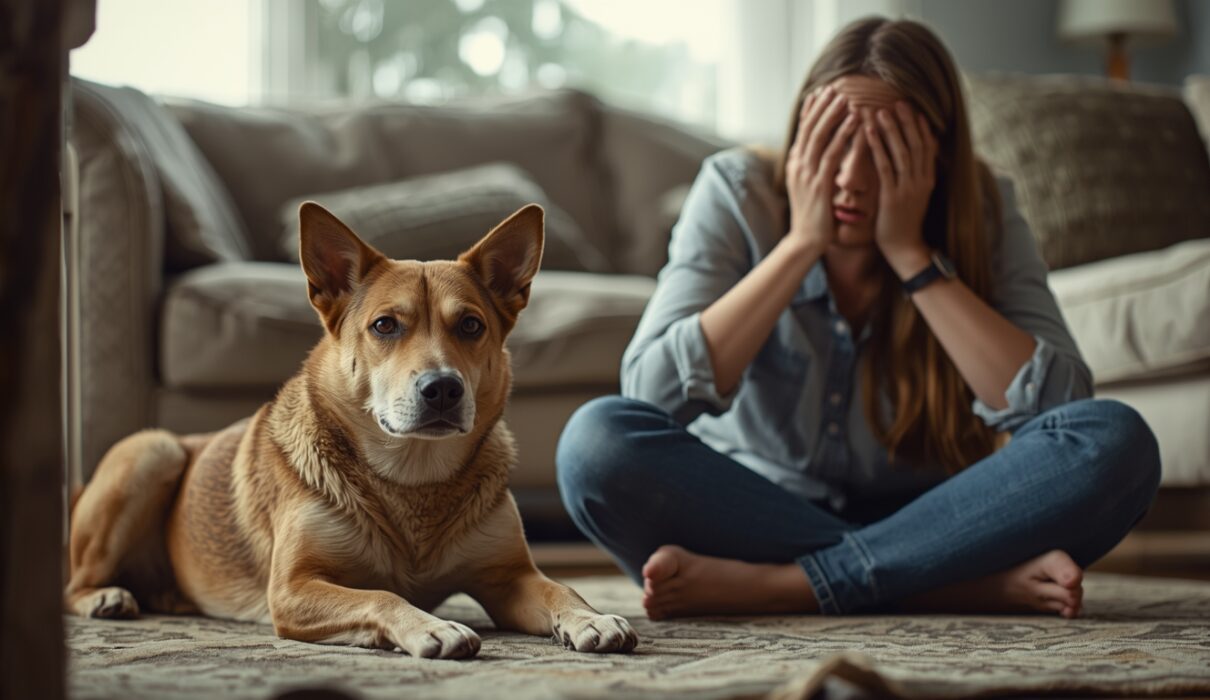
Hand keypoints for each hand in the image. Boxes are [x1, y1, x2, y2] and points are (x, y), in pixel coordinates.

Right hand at [784, 85, 860, 256]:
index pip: (802, 130)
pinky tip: (854, 122)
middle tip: (834, 88)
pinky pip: (833, 154)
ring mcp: (807, 174)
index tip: (820, 92)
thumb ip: (812, 167)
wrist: (805, 240)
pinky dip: (843, 135)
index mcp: (795, 164)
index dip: (811, 110)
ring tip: (846, 98)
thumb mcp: (808, 186)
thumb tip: (819, 152)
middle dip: (823, 107)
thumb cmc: (812, 215)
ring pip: (820, 137)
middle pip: (810, 128)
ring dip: (833, 115)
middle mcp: (798, 165)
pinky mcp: (819, 184)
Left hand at [864, 102, 937, 276]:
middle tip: (898, 100)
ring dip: (892, 129)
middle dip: (907, 121)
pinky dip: (878, 147)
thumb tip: (908, 157)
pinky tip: (869, 132)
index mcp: (926, 178)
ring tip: (881, 110)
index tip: (910, 107)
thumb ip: (911, 176)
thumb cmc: (903, 222)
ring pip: (902, 151)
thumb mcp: (913, 195)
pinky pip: (886, 167)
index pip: (926, 145)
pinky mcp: (893, 197)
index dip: (919, 125)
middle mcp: (921, 180)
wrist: (904, 249)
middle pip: (917, 143)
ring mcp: (909, 188)